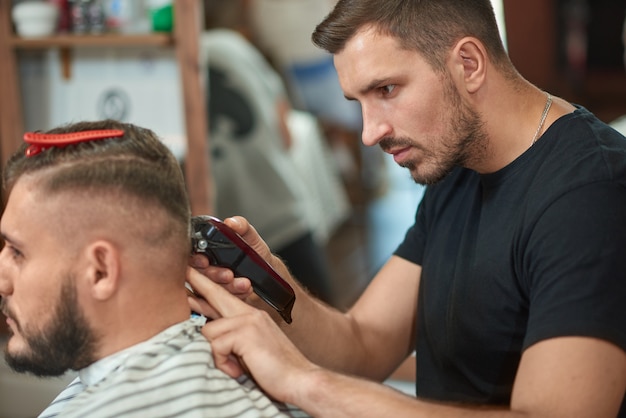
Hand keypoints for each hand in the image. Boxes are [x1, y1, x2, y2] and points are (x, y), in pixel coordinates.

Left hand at [187, 268, 317, 403]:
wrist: (300, 379)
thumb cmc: (275, 369)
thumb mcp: (248, 350)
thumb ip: (230, 339)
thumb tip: (204, 337)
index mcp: (251, 316)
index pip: (223, 296)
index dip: (206, 284)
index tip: (191, 272)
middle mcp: (249, 313)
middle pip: (215, 294)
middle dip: (198, 282)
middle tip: (185, 270)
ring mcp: (248, 320)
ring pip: (208, 330)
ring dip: (216, 354)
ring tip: (233, 367)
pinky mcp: (245, 333)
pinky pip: (215, 345)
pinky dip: (222, 363)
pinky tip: (237, 370)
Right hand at [188, 216, 268, 299]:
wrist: (269, 272)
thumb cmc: (255, 253)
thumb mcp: (250, 237)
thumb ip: (242, 226)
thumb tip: (231, 222)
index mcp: (208, 251)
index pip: (193, 256)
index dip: (196, 260)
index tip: (205, 261)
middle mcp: (207, 268)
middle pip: (199, 275)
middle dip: (215, 275)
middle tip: (229, 274)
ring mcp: (213, 284)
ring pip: (211, 290)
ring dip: (227, 287)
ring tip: (244, 283)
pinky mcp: (222, 298)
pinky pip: (222, 301)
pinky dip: (235, 295)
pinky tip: (246, 289)